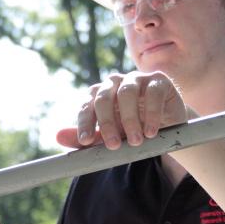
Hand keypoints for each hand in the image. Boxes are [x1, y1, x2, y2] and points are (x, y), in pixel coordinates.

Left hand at [56, 71, 189, 149]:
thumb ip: (87, 137)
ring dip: (130, 119)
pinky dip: (152, 114)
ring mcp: (136, 78)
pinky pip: (152, 93)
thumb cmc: (132, 128)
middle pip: (104, 97)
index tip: (85, 142)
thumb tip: (57, 136)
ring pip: (127, 93)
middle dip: (106, 123)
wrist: (166, 125)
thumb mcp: (109, 136)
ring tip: (136, 141)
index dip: (85, 123)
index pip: (86, 106)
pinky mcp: (158, 80)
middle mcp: (114, 82)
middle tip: (114, 145)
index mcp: (98, 94)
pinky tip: (151, 132)